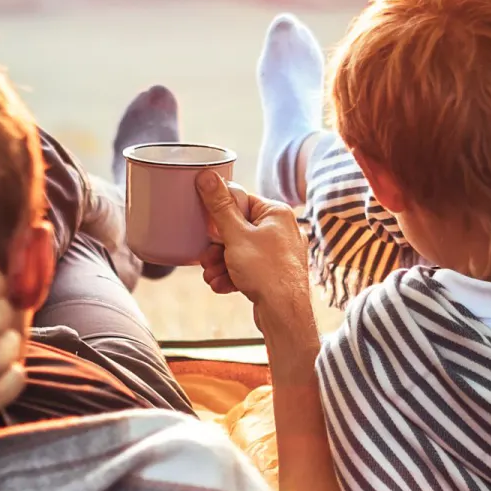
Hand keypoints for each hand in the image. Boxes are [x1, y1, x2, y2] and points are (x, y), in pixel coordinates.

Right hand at [196, 172, 311, 314]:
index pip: (241, 201)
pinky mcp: (275, 273)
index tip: (208, 228)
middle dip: (217, 246)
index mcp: (276, 213)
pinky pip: (248, 267)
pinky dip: (233, 275)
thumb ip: (219, 206)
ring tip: (211, 275)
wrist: (284, 314)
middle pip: (238, 229)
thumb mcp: (236, 235)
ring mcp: (279, 253)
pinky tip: (221, 285)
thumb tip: (207, 176)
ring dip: (221, 263)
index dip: (220, 215)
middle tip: (206, 258)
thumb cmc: (266, 272)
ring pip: (240, 251)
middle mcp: (281, 230)